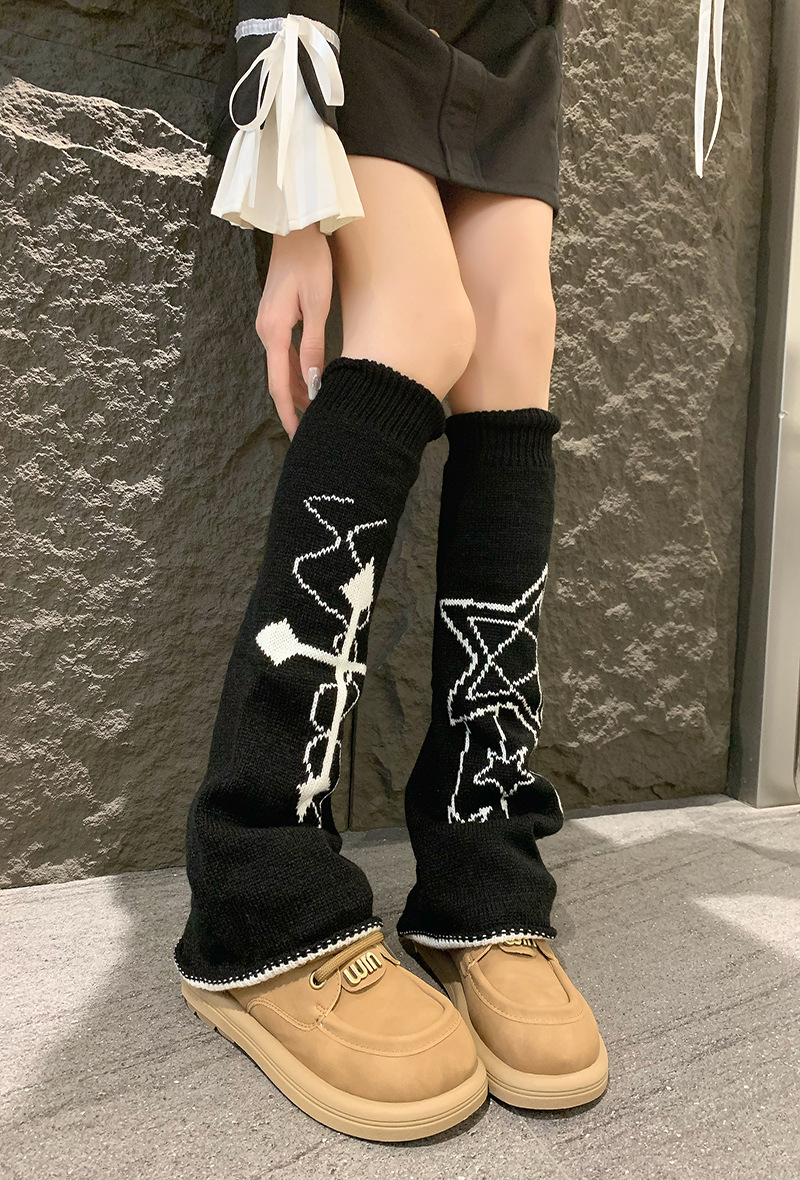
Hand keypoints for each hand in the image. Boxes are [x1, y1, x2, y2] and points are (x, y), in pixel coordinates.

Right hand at [255, 221, 331, 438]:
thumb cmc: (310, 261)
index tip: (298, 435)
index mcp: (274, 331)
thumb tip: (314, 379)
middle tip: (310, 432)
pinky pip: (283, 354)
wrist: (294, 228)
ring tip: (315, 412)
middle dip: (293, 407)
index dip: (288, 413)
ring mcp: (268, 325)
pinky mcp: (275, 319)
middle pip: (278, 380)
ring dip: (297, 390)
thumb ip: (314, 343)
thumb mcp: (318, 303)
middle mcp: (266, 331)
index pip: (280, 384)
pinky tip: (310, 382)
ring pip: (281, 368)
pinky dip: (295, 372)